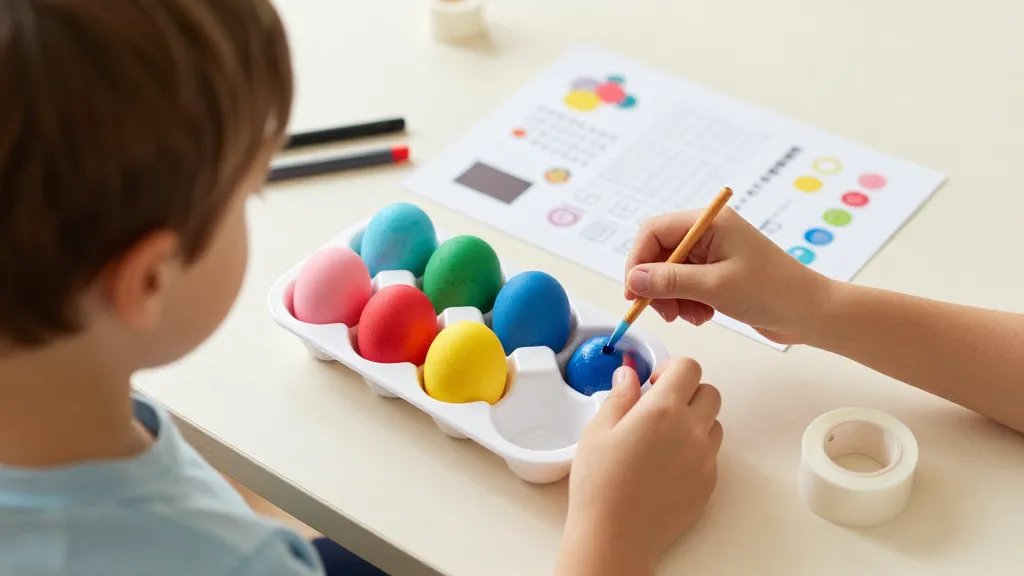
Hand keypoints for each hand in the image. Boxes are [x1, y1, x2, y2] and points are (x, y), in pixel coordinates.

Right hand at [556, 359, 721, 575]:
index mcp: (663, 410)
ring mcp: (705, 458)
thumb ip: (620, 396)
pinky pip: (711, 454)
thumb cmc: (600, 485)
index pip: (689, 367)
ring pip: (714, 423)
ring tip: (663, 438)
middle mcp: (692, 430)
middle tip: (659, 407)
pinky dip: (695, 450)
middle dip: (687, 392)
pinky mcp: (708, 483)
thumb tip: (629, 374)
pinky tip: (666, 465)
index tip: (653, 382)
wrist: (616, 536)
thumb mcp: (598, 430)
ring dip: (695, 420)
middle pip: (709, 392)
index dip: (671, 368)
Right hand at [625, 207, 833, 343]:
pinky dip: (687, 302)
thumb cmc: (772, 292)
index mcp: (710, 222)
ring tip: (691, 317)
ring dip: (673, 298)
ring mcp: (714, 252)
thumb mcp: (715, 287)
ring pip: (670, 272)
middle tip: (665, 313)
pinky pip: (686, 284)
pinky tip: (704, 315)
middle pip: (659, 253)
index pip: (654, 231)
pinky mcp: (718, 272)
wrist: (810, 313)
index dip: (638, 260)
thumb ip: (670, 281)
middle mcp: (709, 232)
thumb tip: (634, 279)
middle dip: (657, 284)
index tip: (633, 291)